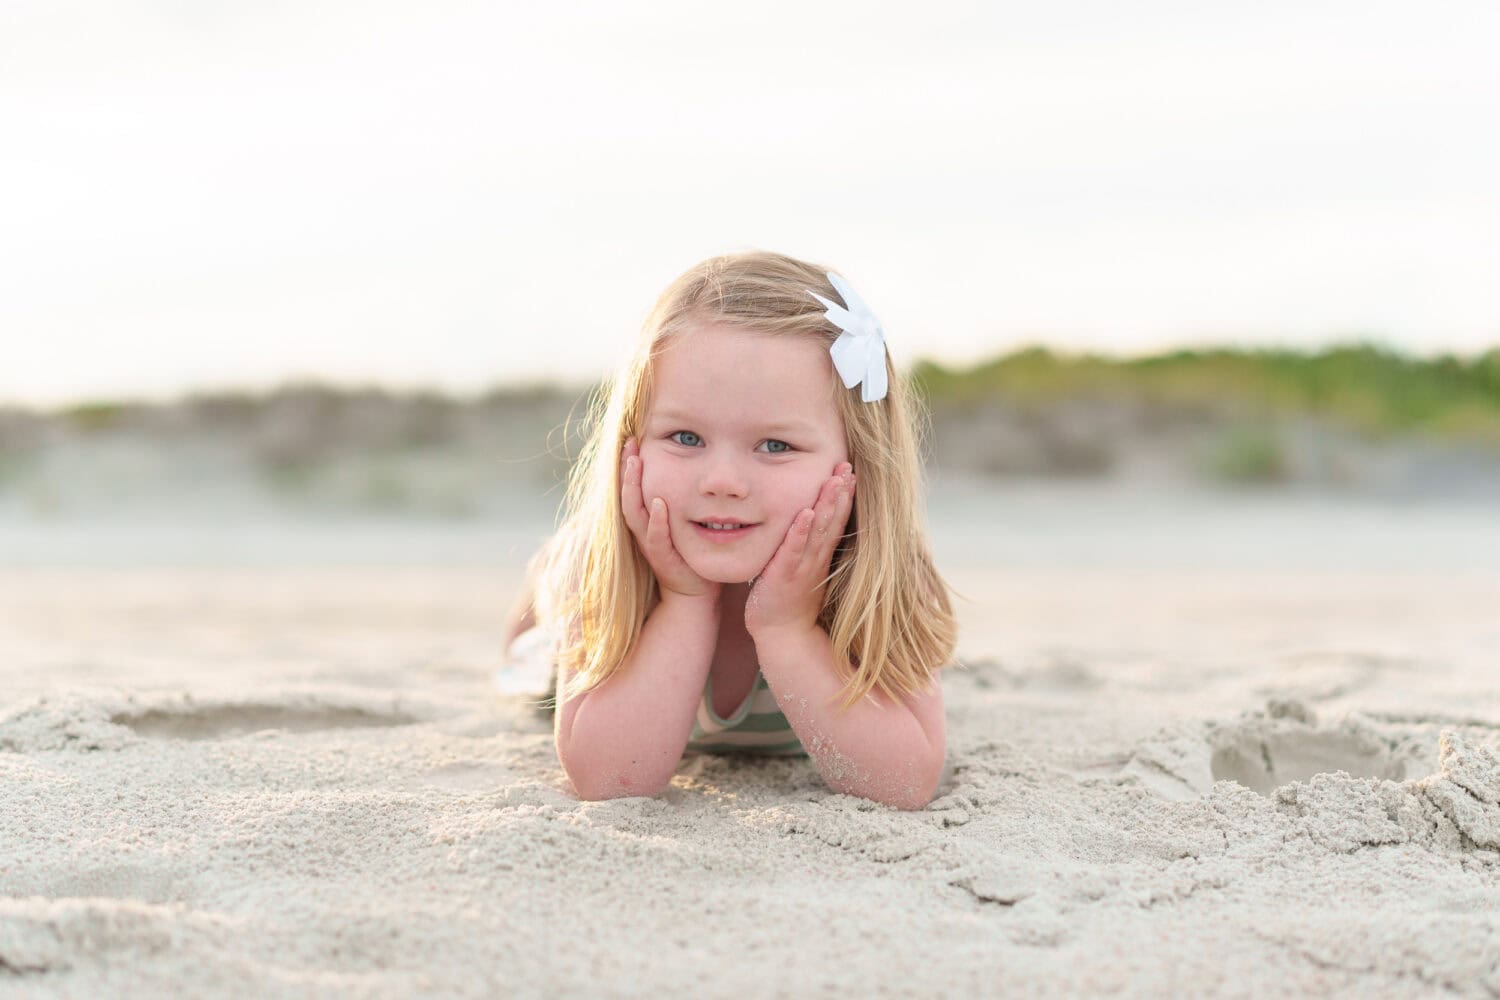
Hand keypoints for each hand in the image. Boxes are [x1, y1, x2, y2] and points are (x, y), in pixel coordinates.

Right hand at [619, 438, 720, 601]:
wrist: (696, 592)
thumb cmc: (692, 552)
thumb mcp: (683, 519)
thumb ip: (681, 494)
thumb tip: (691, 462)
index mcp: (646, 519)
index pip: (631, 487)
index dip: (629, 464)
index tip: (632, 438)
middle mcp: (644, 530)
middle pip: (627, 495)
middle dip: (627, 468)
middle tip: (630, 442)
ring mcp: (651, 545)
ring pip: (635, 514)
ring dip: (634, 488)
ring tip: (635, 463)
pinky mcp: (664, 561)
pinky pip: (656, 539)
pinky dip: (657, 521)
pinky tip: (660, 503)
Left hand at [744, 462, 854, 636]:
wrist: (782, 631)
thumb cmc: (790, 596)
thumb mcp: (803, 565)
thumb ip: (808, 542)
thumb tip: (811, 516)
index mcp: (821, 553)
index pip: (837, 519)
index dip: (845, 495)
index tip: (850, 470)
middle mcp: (817, 556)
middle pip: (834, 519)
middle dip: (841, 492)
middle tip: (847, 465)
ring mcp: (803, 566)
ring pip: (819, 530)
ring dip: (828, 504)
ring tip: (835, 479)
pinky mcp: (785, 575)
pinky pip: (794, 550)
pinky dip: (801, 531)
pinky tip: (806, 513)